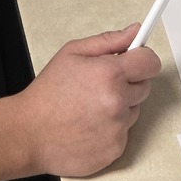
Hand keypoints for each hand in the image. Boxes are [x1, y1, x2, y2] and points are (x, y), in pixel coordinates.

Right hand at [13, 24, 160, 177]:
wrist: (31, 132)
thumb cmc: (48, 93)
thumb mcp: (72, 53)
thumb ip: (108, 41)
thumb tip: (134, 31)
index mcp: (110, 74)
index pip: (150, 62)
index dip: (144, 58)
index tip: (138, 59)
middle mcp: (118, 102)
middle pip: (144, 86)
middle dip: (129, 81)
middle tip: (103, 83)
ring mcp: (118, 128)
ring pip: (134, 110)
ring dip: (121, 105)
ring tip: (92, 105)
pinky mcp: (116, 149)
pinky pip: (125, 132)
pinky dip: (112, 127)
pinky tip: (91, 123)